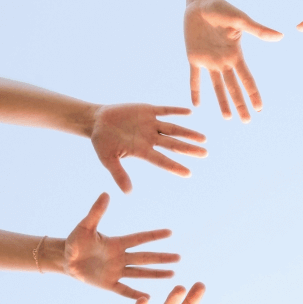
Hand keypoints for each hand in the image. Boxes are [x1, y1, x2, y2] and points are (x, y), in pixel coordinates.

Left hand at [64, 193, 178, 299]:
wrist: (64, 259)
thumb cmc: (74, 241)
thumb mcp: (85, 226)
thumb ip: (96, 212)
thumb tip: (106, 193)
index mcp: (117, 243)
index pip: (139, 238)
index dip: (154, 236)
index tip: (170, 232)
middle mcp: (120, 257)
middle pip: (145, 257)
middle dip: (162, 258)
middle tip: (179, 257)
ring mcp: (116, 271)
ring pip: (140, 273)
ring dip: (156, 274)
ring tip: (172, 274)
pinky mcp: (108, 283)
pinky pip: (124, 290)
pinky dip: (134, 294)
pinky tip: (147, 298)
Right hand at [90, 103, 206, 193]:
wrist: (97, 121)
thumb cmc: (102, 143)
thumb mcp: (108, 159)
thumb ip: (119, 174)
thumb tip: (128, 193)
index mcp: (142, 150)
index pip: (161, 160)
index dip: (174, 167)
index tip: (188, 173)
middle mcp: (150, 138)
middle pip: (173, 144)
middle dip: (189, 149)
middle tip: (205, 153)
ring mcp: (150, 124)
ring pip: (173, 129)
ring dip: (188, 133)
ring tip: (203, 138)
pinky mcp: (147, 111)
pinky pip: (164, 110)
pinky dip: (175, 111)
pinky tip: (189, 112)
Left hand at [184, 0, 282, 120]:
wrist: (201, 2)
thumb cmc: (222, 8)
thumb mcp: (240, 20)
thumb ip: (258, 29)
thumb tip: (280, 36)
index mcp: (236, 55)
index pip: (247, 79)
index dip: (253, 94)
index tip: (260, 108)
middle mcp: (224, 61)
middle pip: (234, 88)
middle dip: (241, 105)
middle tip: (247, 121)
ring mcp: (209, 61)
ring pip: (217, 87)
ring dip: (223, 103)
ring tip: (228, 118)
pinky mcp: (194, 57)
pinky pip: (195, 78)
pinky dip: (195, 91)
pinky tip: (196, 105)